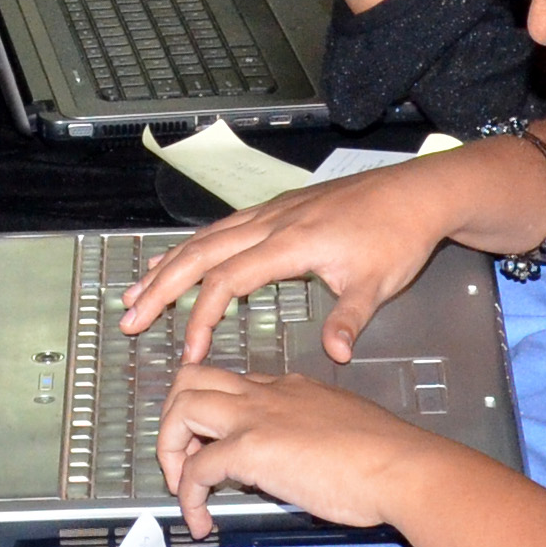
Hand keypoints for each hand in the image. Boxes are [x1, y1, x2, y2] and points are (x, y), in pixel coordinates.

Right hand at [119, 159, 460, 355]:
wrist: (416, 192)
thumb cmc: (398, 235)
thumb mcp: (378, 285)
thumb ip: (349, 320)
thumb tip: (336, 354)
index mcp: (291, 243)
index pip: (228, 281)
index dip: (202, 317)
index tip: (189, 350)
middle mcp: (272, 222)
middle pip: (200, 255)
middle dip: (160, 288)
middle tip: (129, 317)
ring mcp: (272, 212)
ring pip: (205, 238)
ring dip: (168, 265)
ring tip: (136, 290)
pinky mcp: (278, 209)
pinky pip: (221, 228)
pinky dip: (192, 246)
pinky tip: (179, 257)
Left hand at [156, 366, 457, 538]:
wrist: (404, 468)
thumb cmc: (388, 460)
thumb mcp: (340, 432)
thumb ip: (308, 439)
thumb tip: (293, 465)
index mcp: (290, 388)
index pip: (232, 384)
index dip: (212, 414)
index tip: (213, 447)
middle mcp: (266, 394)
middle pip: (192, 379)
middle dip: (175, 418)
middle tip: (184, 461)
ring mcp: (256, 417)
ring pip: (182, 408)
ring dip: (169, 450)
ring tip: (184, 489)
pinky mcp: (251, 449)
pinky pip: (196, 469)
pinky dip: (188, 497)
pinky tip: (201, 521)